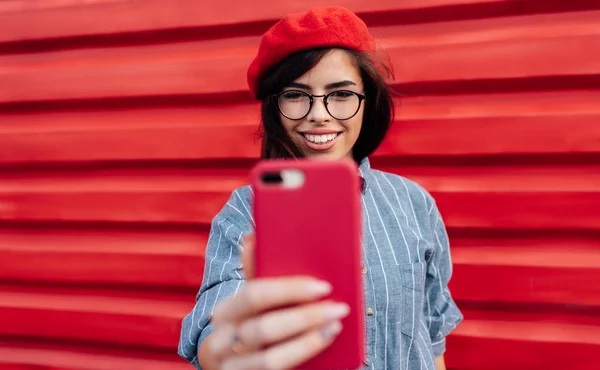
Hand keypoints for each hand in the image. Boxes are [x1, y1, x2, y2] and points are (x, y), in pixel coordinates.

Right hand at [199, 234, 349, 369]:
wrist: (231, 368)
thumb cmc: (248, 325)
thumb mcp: (248, 303)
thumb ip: (255, 274)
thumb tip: (253, 237)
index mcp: (225, 312)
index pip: (255, 295)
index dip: (290, 290)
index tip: (323, 286)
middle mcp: (222, 342)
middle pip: (264, 329)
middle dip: (305, 317)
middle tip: (338, 308)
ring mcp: (232, 369)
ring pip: (271, 360)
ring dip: (308, 342)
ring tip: (335, 327)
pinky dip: (303, 358)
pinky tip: (323, 345)